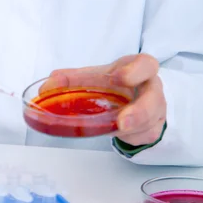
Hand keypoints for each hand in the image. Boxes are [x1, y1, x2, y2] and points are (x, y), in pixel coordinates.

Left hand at [45, 54, 165, 146]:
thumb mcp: (96, 75)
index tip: (116, 78)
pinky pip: (144, 137)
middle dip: (140, 111)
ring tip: (117, 128)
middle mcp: (151, 89)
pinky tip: (119, 133)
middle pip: (154, 99)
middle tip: (122, 121)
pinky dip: (130, 138)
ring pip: (149, 123)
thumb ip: (72, 79)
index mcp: (139, 68)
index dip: (134, 71)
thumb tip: (47, 86)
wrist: (133, 95)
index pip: (146, 64)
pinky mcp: (152, 129)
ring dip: (132, 128)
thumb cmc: (115, 82)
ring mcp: (155, 111)